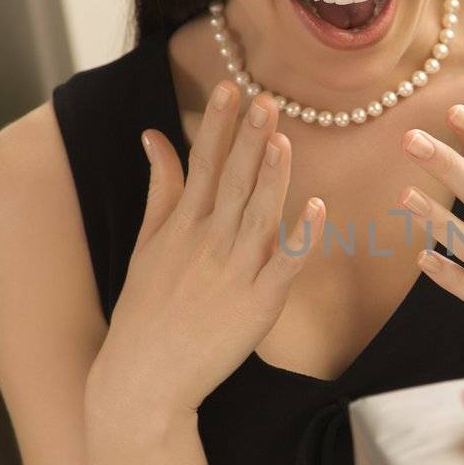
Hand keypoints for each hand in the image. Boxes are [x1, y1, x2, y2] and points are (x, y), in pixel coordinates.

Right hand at [89, 84, 324, 415]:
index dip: (218, 125)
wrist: (145, 376)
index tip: (231, 88)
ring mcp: (234, 273)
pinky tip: (317, 208)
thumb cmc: (145, 308)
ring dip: (273, 177)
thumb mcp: (146, 243)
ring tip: (284, 139)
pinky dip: (300, 237)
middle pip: (234, 183)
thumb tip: (155, 136)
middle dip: (249, 139)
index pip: (203, 164)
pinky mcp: (259, 304)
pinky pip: (284, 265)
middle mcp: (207, 243)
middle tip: (266, 99)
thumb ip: (160, 188)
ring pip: (260, 216)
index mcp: (181, 226)